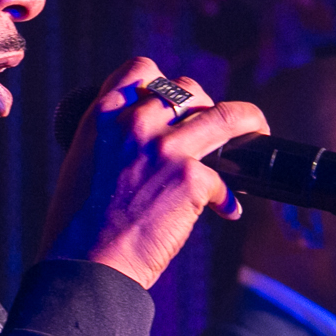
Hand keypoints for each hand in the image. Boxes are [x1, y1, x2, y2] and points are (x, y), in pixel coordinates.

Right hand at [39, 57, 267, 289]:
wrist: (83, 266)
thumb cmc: (78, 228)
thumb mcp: (83, 164)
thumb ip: (113, 142)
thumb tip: (149, 145)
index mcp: (103, 116)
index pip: (142, 69)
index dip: (164, 81)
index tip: (174, 102)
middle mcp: (135, 123)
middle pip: (189, 89)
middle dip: (205, 106)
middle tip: (212, 131)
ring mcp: (165, 148)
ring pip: (227, 116)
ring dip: (249, 123)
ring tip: (256, 133)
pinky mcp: (190, 178)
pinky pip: (225, 179)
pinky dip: (228, 198)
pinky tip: (225, 211)